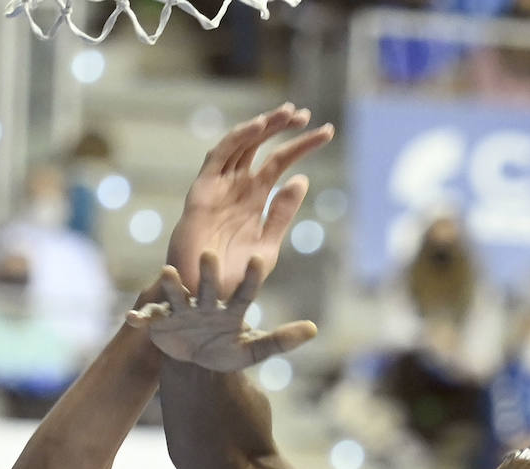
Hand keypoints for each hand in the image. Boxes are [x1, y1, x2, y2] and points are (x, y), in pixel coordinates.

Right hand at [127, 253, 316, 370]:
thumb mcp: (254, 350)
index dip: (251, 278)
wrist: (195, 361)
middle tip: (210, 257)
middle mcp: (206, 303)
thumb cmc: (226, 351)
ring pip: (178, 296)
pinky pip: (149, 320)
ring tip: (167, 274)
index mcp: (231, 309)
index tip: (259, 260)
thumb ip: (281, 341)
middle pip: (209, 287)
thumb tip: (313, 329)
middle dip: (209, 274)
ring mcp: (182, 311)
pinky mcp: (161, 322)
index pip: (245, 292)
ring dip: (173, 286)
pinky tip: (131, 318)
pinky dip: (140, 319)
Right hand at [168, 104, 333, 293]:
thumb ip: (282, 214)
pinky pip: (219, 156)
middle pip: (262, 146)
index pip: (281, 162)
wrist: (205, 295)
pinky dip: (238, 139)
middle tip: (306, 114)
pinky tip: (259, 126)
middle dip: (283, 127)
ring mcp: (219, 186)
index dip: (302, 145)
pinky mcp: (202, 190)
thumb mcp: (268, 244)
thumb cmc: (234, 277)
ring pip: (242, 144)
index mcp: (255, 198)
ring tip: (287, 113)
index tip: (327, 132)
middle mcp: (238, 186)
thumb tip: (301, 179)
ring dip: (263, 126)